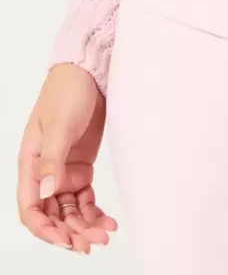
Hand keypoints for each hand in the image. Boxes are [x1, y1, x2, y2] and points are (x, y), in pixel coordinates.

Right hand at [17, 63, 117, 253]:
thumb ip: (52, 159)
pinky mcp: (81, 167)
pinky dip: (94, 212)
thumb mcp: (59, 125)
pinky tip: (108, 222)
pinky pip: (85, 198)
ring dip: (84, 226)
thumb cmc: (67, 92)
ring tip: (104, 236)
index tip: (66, 241)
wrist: (90, 72)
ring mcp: (62, 171)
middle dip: (70, 232)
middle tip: (92, 244)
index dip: (45, 229)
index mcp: (30, 164)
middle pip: (52, 215)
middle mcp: (44, 173)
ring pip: (70, 211)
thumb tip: (44, 192)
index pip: (30, 209)